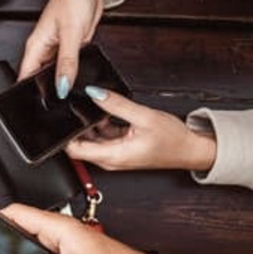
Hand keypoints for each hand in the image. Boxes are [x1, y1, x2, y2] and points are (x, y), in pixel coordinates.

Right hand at [18, 0, 104, 98]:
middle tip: (59, 105)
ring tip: (72, 93)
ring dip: (63, 83)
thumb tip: (61, 86)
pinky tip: (80, 78)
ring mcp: (58, 49)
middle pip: (40, 79)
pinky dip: (74, 73)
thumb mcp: (71, 33)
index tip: (39, 108)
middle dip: (47, 93)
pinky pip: (70, 66)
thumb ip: (67, 62)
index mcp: (35, 46)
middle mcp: (44, 50)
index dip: (29, 95)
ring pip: (56, 74)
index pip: (25, 78)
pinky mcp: (72, 47)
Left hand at [65, 87, 216, 170]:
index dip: (65, 135)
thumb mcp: (144, 117)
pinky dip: (101, 125)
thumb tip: (95, 93)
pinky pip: (102, 137)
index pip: (75, 151)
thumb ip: (116, 105)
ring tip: (95, 108)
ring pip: (91, 139)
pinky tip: (108, 113)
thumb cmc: (173, 140)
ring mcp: (114, 155)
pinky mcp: (119, 149)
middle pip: (80, 144)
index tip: (62, 119)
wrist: (190, 150)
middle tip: (77, 107)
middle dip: (77, 126)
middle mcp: (110, 159)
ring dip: (90, 124)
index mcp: (112, 156)